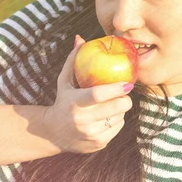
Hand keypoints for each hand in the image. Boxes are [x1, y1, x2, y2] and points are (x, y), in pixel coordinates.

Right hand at [43, 35, 134, 153]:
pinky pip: (118, 128)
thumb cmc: (63, 101)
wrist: (53, 134)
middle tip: (124, 92)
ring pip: (119, 117)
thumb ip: (73, 59)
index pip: (97, 95)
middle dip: (125, 99)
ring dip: (119, 110)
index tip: (128, 83)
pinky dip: (116, 120)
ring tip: (108, 106)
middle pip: (115, 108)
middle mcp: (82, 120)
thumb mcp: (64, 81)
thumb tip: (80, 38)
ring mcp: (91, 134)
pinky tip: (105, 118)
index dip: (116, 88)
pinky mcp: (99, 144)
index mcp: (74, 103)